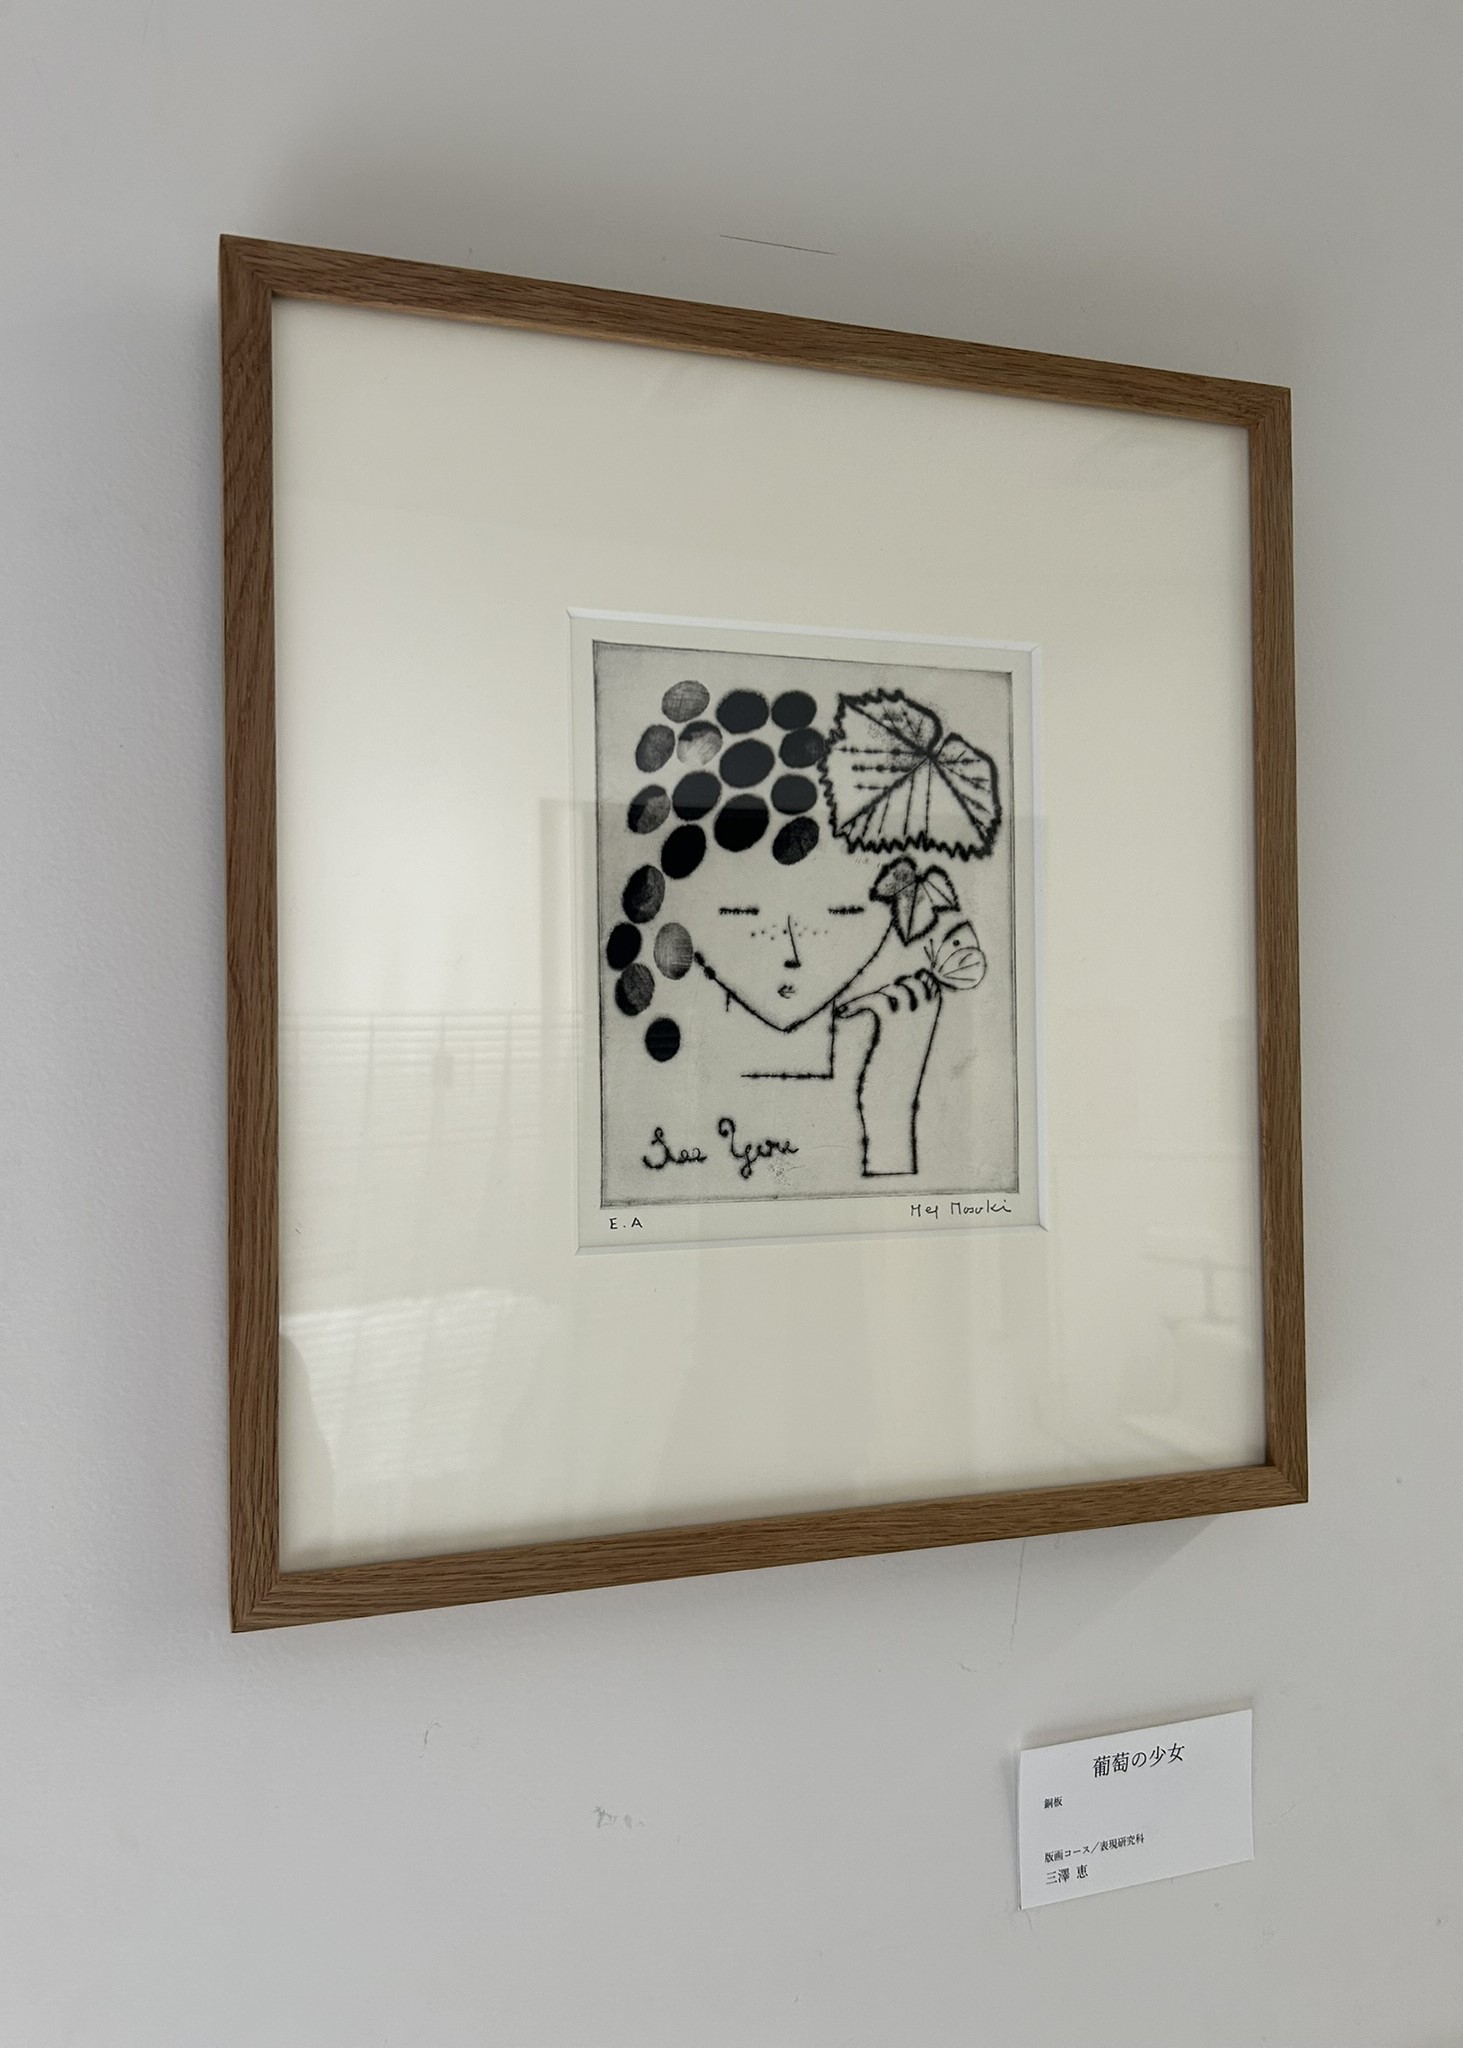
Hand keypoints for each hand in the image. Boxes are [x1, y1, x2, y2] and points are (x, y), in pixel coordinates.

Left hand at [835, 972, 942, 1175]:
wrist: (892, 1105)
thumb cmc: (895, 1081)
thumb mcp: (905, 1049)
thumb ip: (904, 1026)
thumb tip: (892, 1005)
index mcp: (932, 1026)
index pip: (931, 986)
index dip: (912, 982)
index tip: (889, 993)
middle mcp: (926, 1021)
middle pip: (914, 982)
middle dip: (892, 987)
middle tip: (871, 1003)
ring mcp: (911, 1023)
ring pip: (895, 990)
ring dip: (871, 997)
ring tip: (851, 1010)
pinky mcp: (892, 1028)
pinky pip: (877, 1001)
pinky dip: (856, 1004)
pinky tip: (842, 1015)